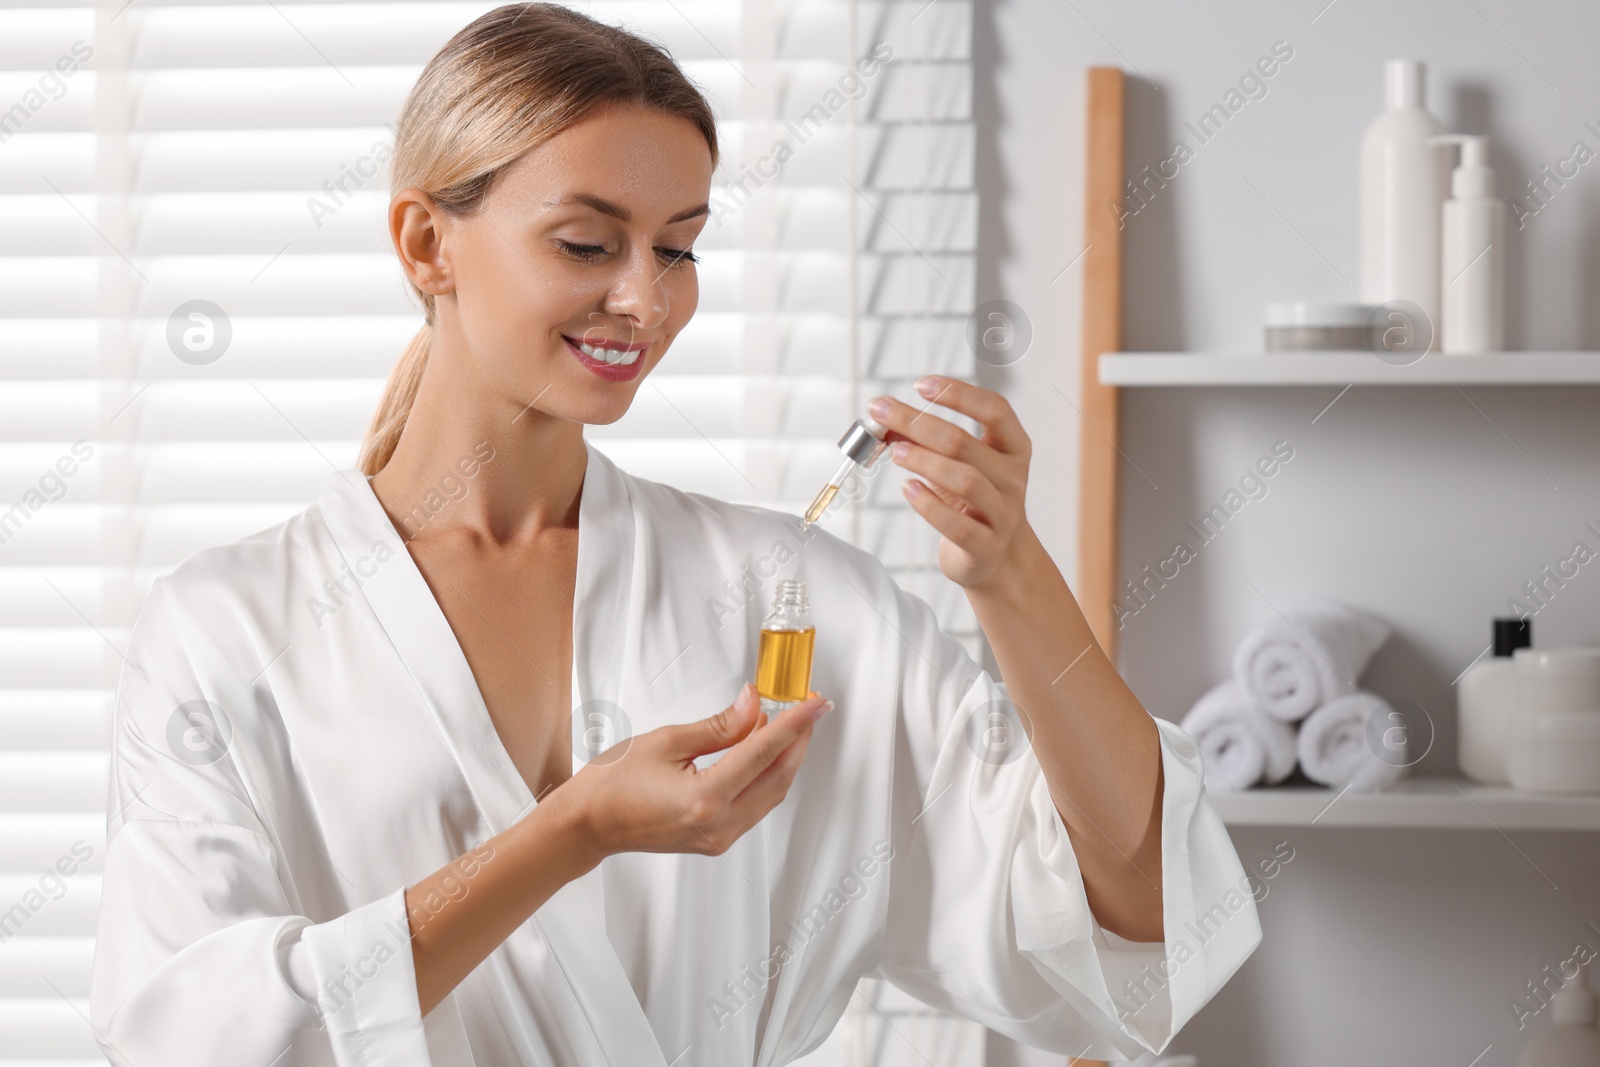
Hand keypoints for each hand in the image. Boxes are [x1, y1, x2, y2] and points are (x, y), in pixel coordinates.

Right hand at [554, 683, 831, 862]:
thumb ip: (718, 726)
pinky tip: (762, 751)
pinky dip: (765, 776)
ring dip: (784, 758)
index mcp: (705, 799)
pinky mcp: (716, 840)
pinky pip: (755, 805)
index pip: (764, 753)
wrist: (588, 824)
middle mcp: (718, 825)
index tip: (816, 703)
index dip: (796, 723)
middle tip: (808, 707)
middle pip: (778, 777)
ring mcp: (719, 838)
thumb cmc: (613, 783)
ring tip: (788, 723)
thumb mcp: (667, 741)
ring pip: (770, 793)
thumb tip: (753, 705)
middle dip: (798, 740)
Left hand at [868, 376, 1032, 588]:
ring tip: (894, 452)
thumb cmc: (975, 502)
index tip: (921, 385)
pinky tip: (908, 489)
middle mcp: (1013, 478)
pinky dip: (928, 504)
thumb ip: (928, 441)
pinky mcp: (985, 546)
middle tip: (883, 413)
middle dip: (917, 424)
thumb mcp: (959, 465)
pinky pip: (956, 525)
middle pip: (964, 443)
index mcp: (1013, 448)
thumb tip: (886, 420)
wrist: (999, 558)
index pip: (995, 409)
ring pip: (964, 480)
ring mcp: (1003, 514)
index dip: (959, 393)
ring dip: (923, 461)